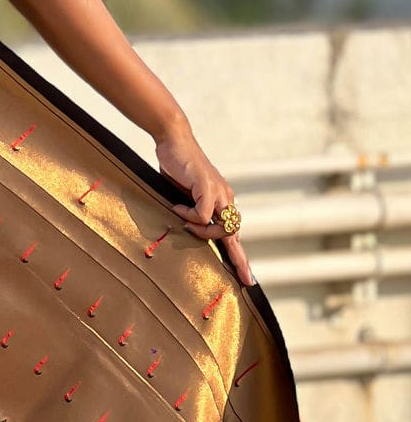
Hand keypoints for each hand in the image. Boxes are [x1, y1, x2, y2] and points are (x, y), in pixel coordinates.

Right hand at [155, 122, 252, 286]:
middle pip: (236, 235)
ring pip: (223, 227)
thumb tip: (187, 231)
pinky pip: (203, 214)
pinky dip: (190, 215)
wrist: (174, 141)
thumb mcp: (185, 195)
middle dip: (240, 260)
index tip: (247, 277)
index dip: (240, 257)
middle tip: (245, 279)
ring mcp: (219, 193)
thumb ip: (190, 212)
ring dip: (203, 232)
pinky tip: (177, 206)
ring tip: (185, 225)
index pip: (233, 234)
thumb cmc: (177, 167)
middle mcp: (225, 198)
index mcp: (222, 202)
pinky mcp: (207, 187)